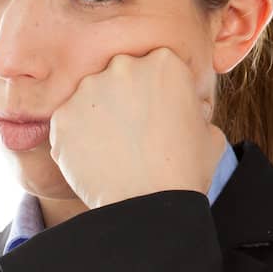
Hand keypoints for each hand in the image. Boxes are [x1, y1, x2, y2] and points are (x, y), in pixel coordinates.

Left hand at [47, 46, 226, 209]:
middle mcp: (123, 66)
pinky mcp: (63, 118)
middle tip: (131, 135)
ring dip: (97, 118)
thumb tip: (187, 113)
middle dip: (123, 100)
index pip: (153, 66)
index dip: (154, 93)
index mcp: (164, 62)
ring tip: (112, 152)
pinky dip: (76, 141)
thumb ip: (193, 111)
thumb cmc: (185, 173)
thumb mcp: (209, 134)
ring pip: (89, 98)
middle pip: (118, 76)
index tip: (154, 116)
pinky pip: (67, 124)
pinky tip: (94, 162)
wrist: (150, 209)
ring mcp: (89, 90)